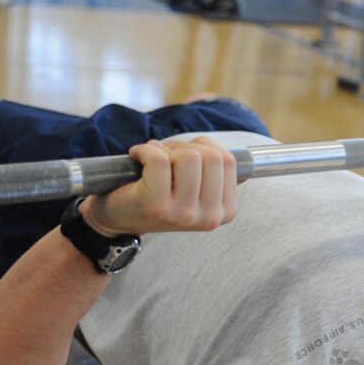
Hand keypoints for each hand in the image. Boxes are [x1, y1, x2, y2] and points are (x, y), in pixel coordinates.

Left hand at [82, 136, 237, 235]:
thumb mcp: (195, 189)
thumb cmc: (156, 195)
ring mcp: (183, 214)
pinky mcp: (157, 205)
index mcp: (224, 212)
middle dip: (185, 146)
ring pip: (189, 156)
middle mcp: (208, 217)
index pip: (228, 161)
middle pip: (211, 156)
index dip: (203, 148)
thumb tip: (246, 163)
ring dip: (166, 149)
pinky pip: (160, 159)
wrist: (117, 217)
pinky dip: (145, 149)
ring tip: (152, 160)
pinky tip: (136, 157)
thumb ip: (218, 176)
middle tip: (165, 157)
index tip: (183, 158)